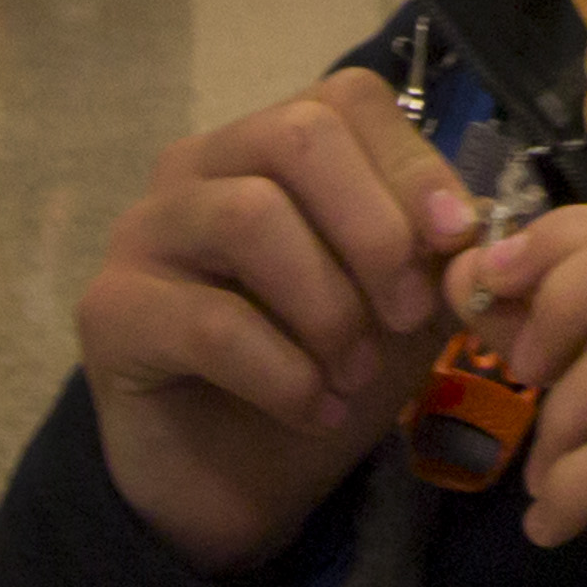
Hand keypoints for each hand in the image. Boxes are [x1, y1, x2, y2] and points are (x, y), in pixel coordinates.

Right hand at [77, 68, 480, 574]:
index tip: (458, 241)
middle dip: (374, 228)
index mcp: (274, 148)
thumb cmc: (323, 376)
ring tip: (356, 374)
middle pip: (296, 137)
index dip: (413, 165)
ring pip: (248, 216)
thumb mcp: (404, 310)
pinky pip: (207, 321)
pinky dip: (282, 373)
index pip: (346, 100)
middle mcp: (200, 169)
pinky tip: (315, 411)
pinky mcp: (110, 311)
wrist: (238, 487)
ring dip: (327, 305)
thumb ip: (436, 256)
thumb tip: (476, 223)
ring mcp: (146, 233)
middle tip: (409, 313)